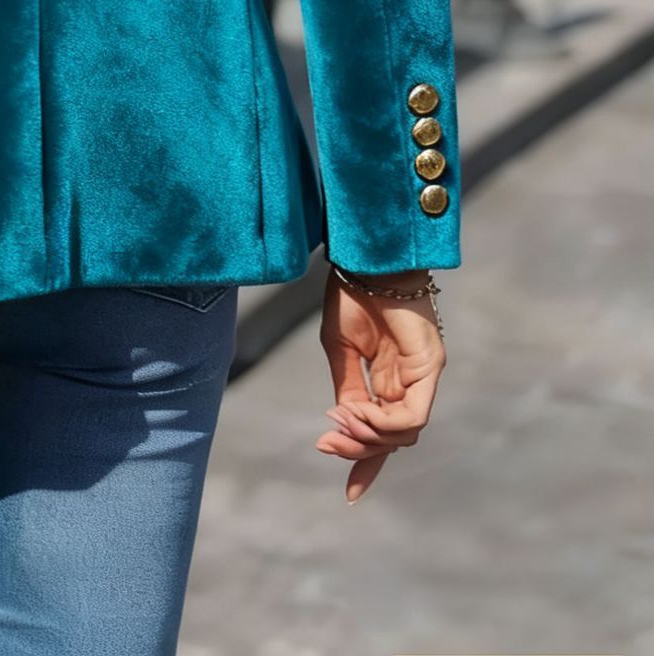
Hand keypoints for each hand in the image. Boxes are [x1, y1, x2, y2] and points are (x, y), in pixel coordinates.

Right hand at [315, 265, 445, 503]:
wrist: (364, 260)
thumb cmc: (351, 295)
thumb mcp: (340, 350)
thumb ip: (347, 390)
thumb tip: (344, 427)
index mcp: (389, 379)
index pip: (384, 433)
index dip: (367, 465)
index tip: (351, 496)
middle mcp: (411, 382)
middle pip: (394, 439)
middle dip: (359, 450)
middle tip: (325, 442)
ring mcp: (423, 376)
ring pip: (405, 433)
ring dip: (369, 436)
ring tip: (339, 420)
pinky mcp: (430, 367)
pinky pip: (414, 414)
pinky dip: (385, 422)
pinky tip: (359, 411)